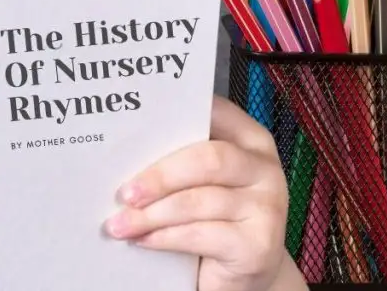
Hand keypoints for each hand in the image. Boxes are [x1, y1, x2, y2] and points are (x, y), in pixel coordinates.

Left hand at [103, 95, 291, 290]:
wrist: (244, 274)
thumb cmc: (212, 217)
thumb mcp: (197, 181)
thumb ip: (177, 156)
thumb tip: (121, 151)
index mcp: (248, 139)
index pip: (214, 114)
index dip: (178, 112)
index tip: (138, 118)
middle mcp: (263, 168)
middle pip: (208, 159)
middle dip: (159, 176)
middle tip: (124, 193)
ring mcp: (267, 207)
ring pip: (199, 201)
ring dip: (152, 214)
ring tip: (120, 223)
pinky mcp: (259, 245)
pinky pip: (202, 235)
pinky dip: (165, 237)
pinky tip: (143, 240)